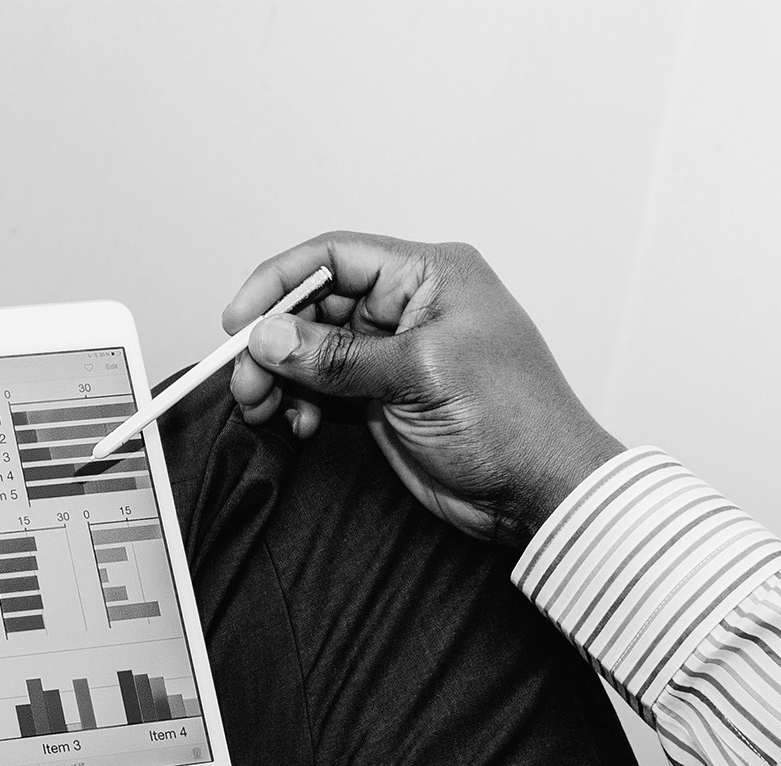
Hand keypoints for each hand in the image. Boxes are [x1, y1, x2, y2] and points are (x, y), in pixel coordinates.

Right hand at [223, 231, 623, 545]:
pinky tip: (300, 425)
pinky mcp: (383, 396)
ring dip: (280, 377)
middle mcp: (408, 306)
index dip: (279, 283)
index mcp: (430, 275)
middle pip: (315, 304)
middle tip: (245, 380)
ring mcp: (393, 353)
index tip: (239, 322)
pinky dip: (300, 403)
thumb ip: (337, 357)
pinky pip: (322, 388)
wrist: (541, 493)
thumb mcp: (419, 376)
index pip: (336, 256)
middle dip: (273, 341)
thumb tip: (269, 337)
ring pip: (311, 349)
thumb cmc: (513, 422)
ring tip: (263, 407)